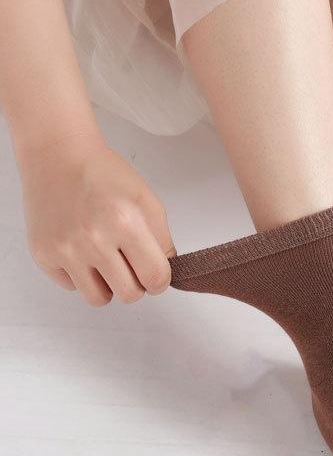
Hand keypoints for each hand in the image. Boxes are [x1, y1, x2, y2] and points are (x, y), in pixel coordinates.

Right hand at [18, 132, 174, 305]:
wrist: (59, 156)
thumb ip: (162, 240)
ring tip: (107, 261)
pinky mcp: (43, 255)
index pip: (155, 278)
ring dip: (109, 286)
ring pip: (99, 299)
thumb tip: (165, 273)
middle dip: (136, 284)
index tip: (155, 274)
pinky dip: (82, 276)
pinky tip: (83, 250)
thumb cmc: (104, 175)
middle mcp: (93, 239)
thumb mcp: (147, 201)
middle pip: (129, 295)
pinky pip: (72, 287)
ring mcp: (65, 249)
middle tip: (131, 265)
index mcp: (125, 223)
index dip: (160, 280)